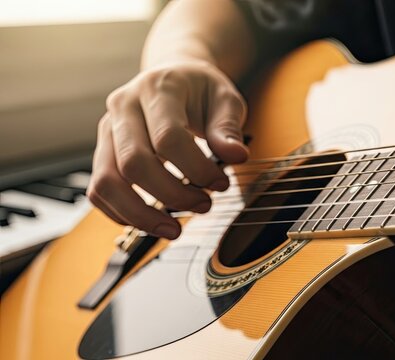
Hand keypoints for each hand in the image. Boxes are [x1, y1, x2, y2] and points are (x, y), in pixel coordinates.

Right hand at [88, 60, 248, 238]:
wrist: (174, 76)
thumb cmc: (202, 91)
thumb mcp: (225, 100)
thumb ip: (228, 128)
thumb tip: (236, 157)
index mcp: (158, 88)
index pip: (168, 137)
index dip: (196, 169)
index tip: (221, 184)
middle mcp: (124, 106)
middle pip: (133, 163)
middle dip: (172, 195)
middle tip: (204, 206)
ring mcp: (107, 129)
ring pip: (107, 182)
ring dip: (141, 215)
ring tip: (175, 230)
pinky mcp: (102, 151)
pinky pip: (99, 190)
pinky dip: (122, 214)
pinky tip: (153, 222)